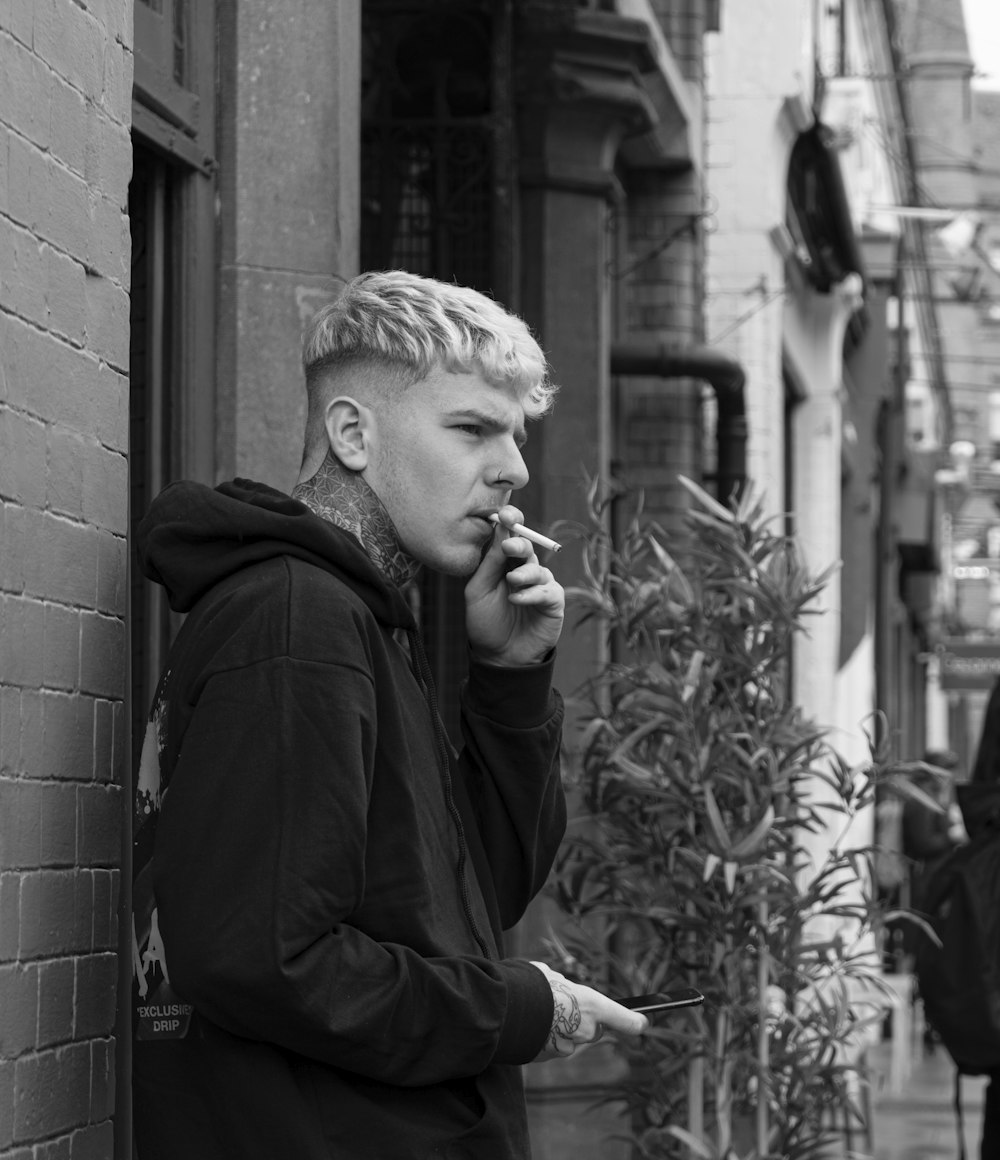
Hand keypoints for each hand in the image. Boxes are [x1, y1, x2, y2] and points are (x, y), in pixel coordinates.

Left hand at [464, 505, 563, 666]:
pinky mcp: (553, 603)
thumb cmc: (486, 623)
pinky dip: (532, 593)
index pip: (509, 536)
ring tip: (511, 582)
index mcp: (504, 564)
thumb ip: (490, 563)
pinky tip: (517, 600)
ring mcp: (541, 586)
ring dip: (524, 573)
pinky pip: (548, 591)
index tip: (504, 514)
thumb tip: (499, 531)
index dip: (510, 523)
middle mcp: (524, 570)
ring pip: (538, 568)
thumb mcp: (479, 590)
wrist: (498, 658)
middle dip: (519, 543)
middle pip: (527, 547)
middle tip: (510, 546)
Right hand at [528, 962, 647, 1061]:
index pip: (624, 1019)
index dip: (634, 1022)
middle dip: (581, 1020)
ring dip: (558, 1029)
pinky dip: (544, 1038)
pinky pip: (551, 1046)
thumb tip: (559, 984)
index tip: (642, 1023)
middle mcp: (586, 1029)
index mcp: (592, 1006)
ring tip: (538, 1012)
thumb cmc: (531, 985)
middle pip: (592, 1030)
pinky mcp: (550, 1057)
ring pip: (569, 1039)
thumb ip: (562, 984)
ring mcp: (568, 1047)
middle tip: (561, 1004)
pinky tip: (530, 1025)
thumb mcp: (551, 974)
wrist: (508, 1009)